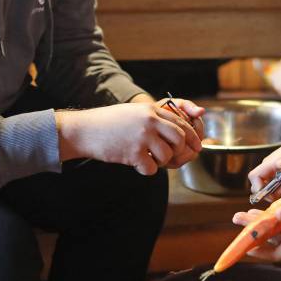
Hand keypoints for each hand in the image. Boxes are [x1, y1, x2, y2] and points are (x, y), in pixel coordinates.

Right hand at [55, 101, 202, 174]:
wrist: (84, 130)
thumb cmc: (107, 123)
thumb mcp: (133, 113)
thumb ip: (153, 119)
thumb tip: (175, 134)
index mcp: (151, 110)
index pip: (180, 122)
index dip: (191, 136)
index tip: (196, 146)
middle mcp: (149, 121)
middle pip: (179, 138)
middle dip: (180, 151)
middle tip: (173, 158)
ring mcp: (141, 136)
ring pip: (167, 155)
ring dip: (161, 162)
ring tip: (149, 159)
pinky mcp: (132, 152)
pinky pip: (151, 168)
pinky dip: (146, 170)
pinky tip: (136, 164)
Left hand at [232, 197, 280, 260]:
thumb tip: (276, 214)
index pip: (276, 252)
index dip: (260, 250)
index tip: (245, 245)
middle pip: (271, 241)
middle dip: (254, 232)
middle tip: (237, 219)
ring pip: (274, 233)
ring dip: (260, 224)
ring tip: (243, 215)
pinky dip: (271, 220)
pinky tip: (261, 212)